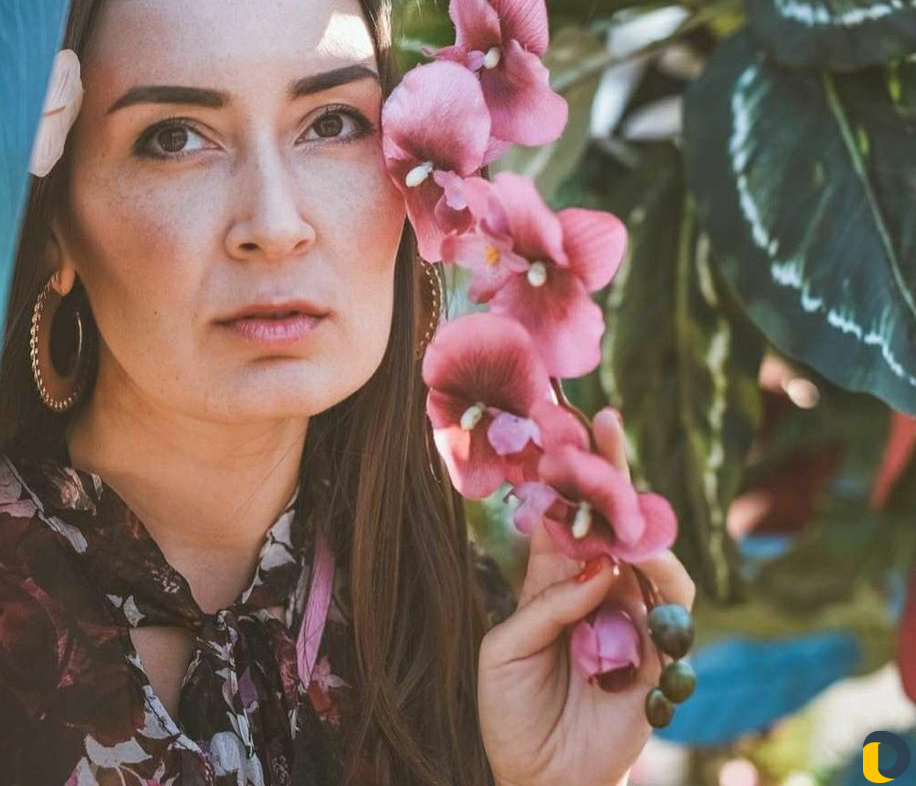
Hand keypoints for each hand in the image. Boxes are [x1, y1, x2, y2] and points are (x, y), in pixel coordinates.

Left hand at [478, 408, 695, 785]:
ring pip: (649, 558)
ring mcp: (628, 618)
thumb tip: (600, 564)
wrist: (537, 776)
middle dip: (612, 474)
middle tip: (606, 426)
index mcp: (550, 580)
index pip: (565, 515)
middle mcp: (593, 589)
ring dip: (638, 530)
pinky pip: (671, 612)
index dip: (568, 475)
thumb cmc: (508, 709)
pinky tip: (634, 572)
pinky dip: (659, 587)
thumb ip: (548, 604)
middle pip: (612, 523)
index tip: (569, 427)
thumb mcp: (505, 650)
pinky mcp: (657, 656)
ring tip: (620, 516)